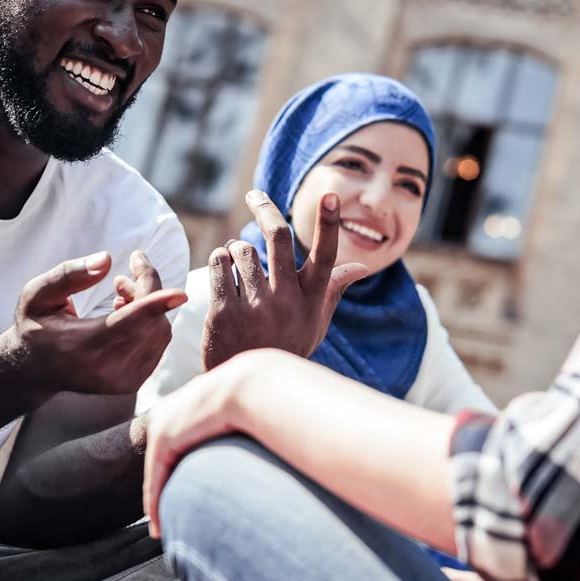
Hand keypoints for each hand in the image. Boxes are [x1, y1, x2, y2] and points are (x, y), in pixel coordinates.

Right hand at [3, 250, 186, 394]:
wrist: (34, 370)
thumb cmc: (35, 325)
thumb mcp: (37, 294)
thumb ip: (68, 275)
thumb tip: (107, 259)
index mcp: (79, 347)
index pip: (125, 324)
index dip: (155, 306)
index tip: (181, 293)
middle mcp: (105, 369)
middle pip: (148, 321)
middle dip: (145, 289)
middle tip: (122, 277)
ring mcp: (122, 381)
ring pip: (158, 331)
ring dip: (149, 305)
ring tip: (119, 293)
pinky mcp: (133, 383)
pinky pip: (158, 343)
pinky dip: (150, 322)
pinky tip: (124, 313)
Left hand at [142, 351, 266, 536]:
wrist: (256, 386)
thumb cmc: (267, 401)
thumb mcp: (250, 414)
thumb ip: (246, 431)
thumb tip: (264, 453)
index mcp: (194, 402)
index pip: (180, 443)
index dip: (180, 471)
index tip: (185, 494)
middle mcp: (174, 409)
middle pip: (164, 457)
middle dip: (164, 488)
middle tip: (163, 519)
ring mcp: (165, 420)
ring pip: (157, 470)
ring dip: (158, 501)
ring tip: (161, 528)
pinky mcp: (163, 436)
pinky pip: (156, 476)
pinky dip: (155, 501)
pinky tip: (158, 524)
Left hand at [200, 190, 369, 369]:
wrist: (247, 385)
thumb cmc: (286, 344)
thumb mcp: (315, 321)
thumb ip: (333, 289)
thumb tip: (361, 266)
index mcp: (312, 300)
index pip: (325, 256)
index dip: (328, 224)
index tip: (330, 195)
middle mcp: (286, 301)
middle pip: (278, 237)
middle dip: (264, 208)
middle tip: (255, 194)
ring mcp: (254, 306)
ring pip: (241, 249)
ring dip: (236, 247)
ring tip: (237, 261)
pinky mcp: (224, 311)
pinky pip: (218, 263)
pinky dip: (219, 260)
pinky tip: (223, 272)